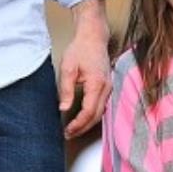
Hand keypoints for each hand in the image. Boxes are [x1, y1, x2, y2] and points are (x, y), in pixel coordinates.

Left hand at [57, 9, 113, 138]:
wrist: (93, 37)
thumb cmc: (81, 49)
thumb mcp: (68, 68)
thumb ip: (66, 90)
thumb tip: (64, 108)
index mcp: (97, 84)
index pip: (89, 111)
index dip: (79, 124)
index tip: (68, 130)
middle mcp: (106, 88)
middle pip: (97, 116)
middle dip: (83, 128)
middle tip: (69, 134)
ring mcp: (109, 87)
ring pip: (101, 112)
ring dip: (88, 123)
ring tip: (74, 129)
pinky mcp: (107, 86)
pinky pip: (102, 105)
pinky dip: (93, 115)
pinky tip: (83, 117)